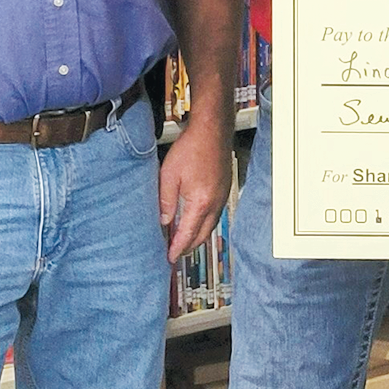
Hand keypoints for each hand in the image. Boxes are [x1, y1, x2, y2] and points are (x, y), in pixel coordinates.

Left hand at [160, 112, 231, 261]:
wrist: (212, 131)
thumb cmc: (191, 148)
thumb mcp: (169, 175)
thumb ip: (166, 201)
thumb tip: (163, 221)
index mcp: (200, 203)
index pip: (187, 234)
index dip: (177, 248)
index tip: (169, 258)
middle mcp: (215, 203)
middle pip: (202, 235)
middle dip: (188, 247)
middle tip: (175, 253)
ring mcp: (222, 197)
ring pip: (210, 226)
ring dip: (197, 236)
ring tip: (183, 241)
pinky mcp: (224, 189)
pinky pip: (215, 215)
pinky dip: (204, 224)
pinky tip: (195, 221)